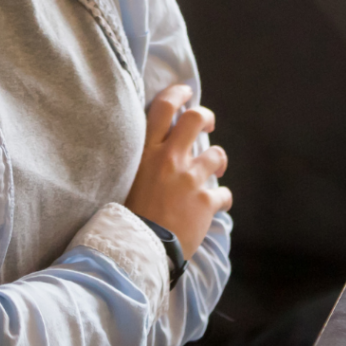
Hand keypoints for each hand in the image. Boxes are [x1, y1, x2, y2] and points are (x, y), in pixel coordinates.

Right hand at [126, 84, 232, 259]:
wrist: (134, 252)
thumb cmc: (122, 218)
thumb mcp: (123, 180)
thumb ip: (139, 162)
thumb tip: (149, 149)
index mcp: (146, 153)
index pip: (164, 107)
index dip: (178, 93)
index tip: (186, 92)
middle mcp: (170, 160)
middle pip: (196, 119)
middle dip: (205, 117)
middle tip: (207, 123)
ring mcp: (190, 179)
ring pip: (216, 154)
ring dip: (218, 160)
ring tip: (215, 168)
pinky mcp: (205, 201)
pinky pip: (223, 194)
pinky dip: (221, 200)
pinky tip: (215, 207)